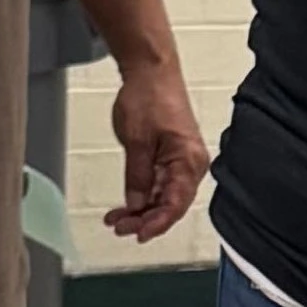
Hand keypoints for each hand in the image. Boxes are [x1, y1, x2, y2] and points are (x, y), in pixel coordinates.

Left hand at [103, 56, 210, 240]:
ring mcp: (181, 162)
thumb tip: (135, 205)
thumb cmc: (150, 97)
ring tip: (116, 219)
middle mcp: (190, 165)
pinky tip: (125, 206)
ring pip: (163, 197)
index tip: (138, 234)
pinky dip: (142, 196)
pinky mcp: (170, 158)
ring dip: (141, 210)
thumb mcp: (137, 141)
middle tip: (120, 227)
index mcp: (189, 161)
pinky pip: (158, 185)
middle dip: (145, 219)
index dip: (157, 223)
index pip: (176, 203)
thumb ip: (137, 177)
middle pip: (170, 204)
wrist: (151, 73)